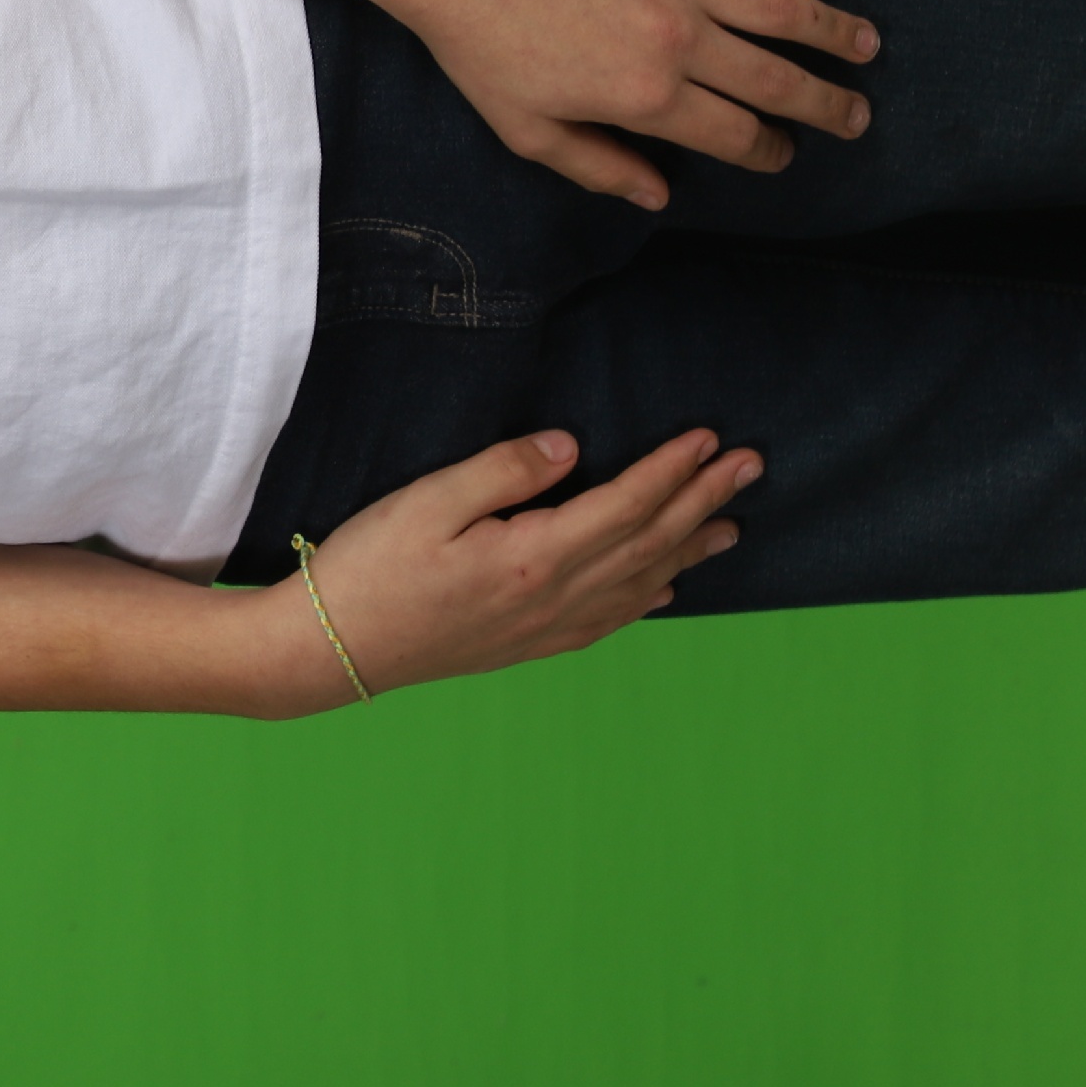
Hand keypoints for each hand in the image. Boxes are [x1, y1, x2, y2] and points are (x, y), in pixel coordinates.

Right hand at [283, 427, 756, 702]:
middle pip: (649, 544)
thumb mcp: (427, 501)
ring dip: (690, 550)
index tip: (712, 438)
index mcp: (534, 557)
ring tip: (731, 525)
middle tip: (752, 468)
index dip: (673, 470)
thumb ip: (503, 471)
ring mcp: (545, 629)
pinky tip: (665, 588)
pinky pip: (609, 621)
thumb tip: (571, 447)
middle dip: (703, 502)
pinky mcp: (527, 645)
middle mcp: (554, 599)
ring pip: (640, 585)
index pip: (626, 504)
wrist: (333, 649)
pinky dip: (648, 598)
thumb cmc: (370, 567)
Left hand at [390, 0, 879, 207]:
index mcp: (646, 97)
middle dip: (826, 104)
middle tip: (859, 117)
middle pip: (778, 80)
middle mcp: (680, 39)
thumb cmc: (479, 45)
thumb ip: (599, 166)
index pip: (736, 134)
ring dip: (835, 31)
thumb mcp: (526, 129)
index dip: (769, 151)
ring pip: (785, 10)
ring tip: (868, 46)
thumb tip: (659, 195)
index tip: (784, 155)